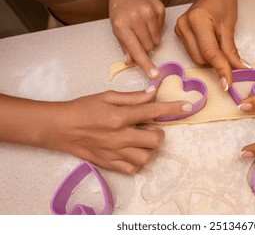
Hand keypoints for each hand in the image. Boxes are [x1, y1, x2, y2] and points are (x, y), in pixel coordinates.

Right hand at [48, 89, 190, 173]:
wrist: (60, 127)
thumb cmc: (83, 108)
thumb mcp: (107, 96)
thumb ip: (132, 96)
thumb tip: (153, 93)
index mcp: (120, 116)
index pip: (153, 112)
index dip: (173, 108)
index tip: (187, 106)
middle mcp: (120, 136)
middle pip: (155, 140)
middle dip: (159, 133)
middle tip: (150, 128)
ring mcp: (115, 152)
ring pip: (146, 157)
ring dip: (149, 148)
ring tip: (140, 140)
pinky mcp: (109, 163)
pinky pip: (132, 169)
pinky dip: (137, 161)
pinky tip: (132, 151)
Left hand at [109, 0, 164, 78]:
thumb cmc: (120, 9)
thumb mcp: (116, 27)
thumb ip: (125, 46)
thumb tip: (131, 62)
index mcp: (122, 25)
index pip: (136, 50)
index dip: (146, 64)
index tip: (154, 75)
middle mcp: (136, 18)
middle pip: (148, 47)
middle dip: (145, 46)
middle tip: (138, 36)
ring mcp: (149, 13)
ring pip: (156, 40)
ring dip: (151, 39)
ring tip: (143, 27)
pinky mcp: (160, 10)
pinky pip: (161, 30)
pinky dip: (156, 29)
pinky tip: (149, 19)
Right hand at [175, 0, 248, 89]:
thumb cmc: (224, 3)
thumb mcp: (230, 27)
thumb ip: (232, 52)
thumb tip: (240, 71)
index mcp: (197, 20)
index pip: (209, 52)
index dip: (220, 69)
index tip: (228, 84)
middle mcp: (184, 25)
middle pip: (200, 58)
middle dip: (216, 63)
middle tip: (230, 60)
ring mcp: (179, 29)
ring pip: (195, 58)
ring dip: (210, 59)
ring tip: (220, 46)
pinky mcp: (179, 33)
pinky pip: (192, 52)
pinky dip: (204, 54)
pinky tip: (211, 45)